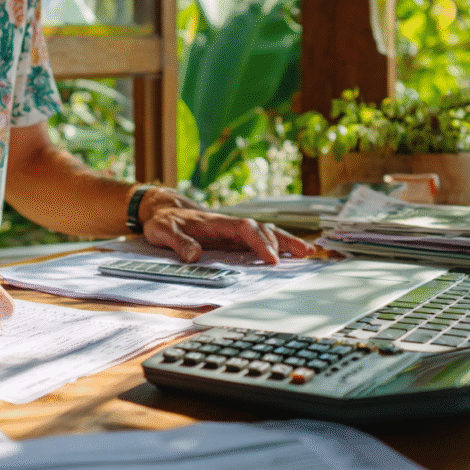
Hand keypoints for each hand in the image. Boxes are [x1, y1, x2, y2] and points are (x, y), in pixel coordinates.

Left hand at [138, 187, 317, 263]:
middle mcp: (229, 224)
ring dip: (285, 241)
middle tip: (301, 256)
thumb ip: (179, 243)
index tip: (271, 259)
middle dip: (282, 242)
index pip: (244, 229)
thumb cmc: (163, 222)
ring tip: (307, 252)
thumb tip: (194, 256)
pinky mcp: (232, 237)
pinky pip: (258, 239)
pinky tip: (291, 252)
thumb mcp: (164, 232)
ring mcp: (232, 230)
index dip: (260, 242)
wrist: (161, 210)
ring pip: (264, 232)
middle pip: (262, 229)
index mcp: (216, 222)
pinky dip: (276, 244)